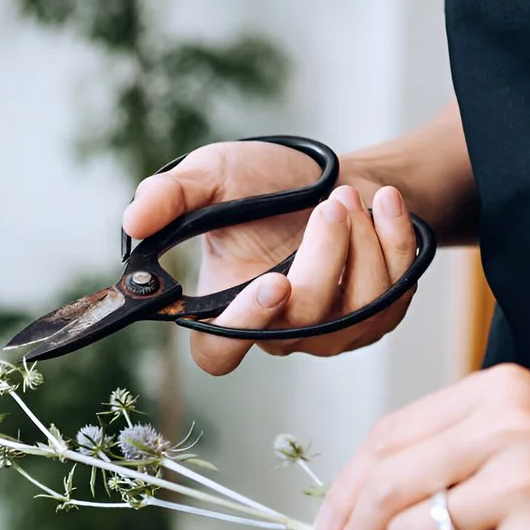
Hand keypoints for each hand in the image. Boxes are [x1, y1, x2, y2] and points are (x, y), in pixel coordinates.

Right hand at [121, 141, 419, 374]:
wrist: (332, 175)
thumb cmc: (263, 181)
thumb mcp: (211, 175)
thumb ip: (169, 196)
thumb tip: (134, 219)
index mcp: (224, 310)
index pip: (219, 354)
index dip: (243, 331)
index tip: (271, 284)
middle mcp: (276, 331)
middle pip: (302, 323)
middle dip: (323, 258)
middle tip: (330, 205)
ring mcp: (329, 333)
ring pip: (354, 312)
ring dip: (362, 245)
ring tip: (348, 195)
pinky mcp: (375, 320)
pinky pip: (393, 296)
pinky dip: (395, 242)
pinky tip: (385, 202)